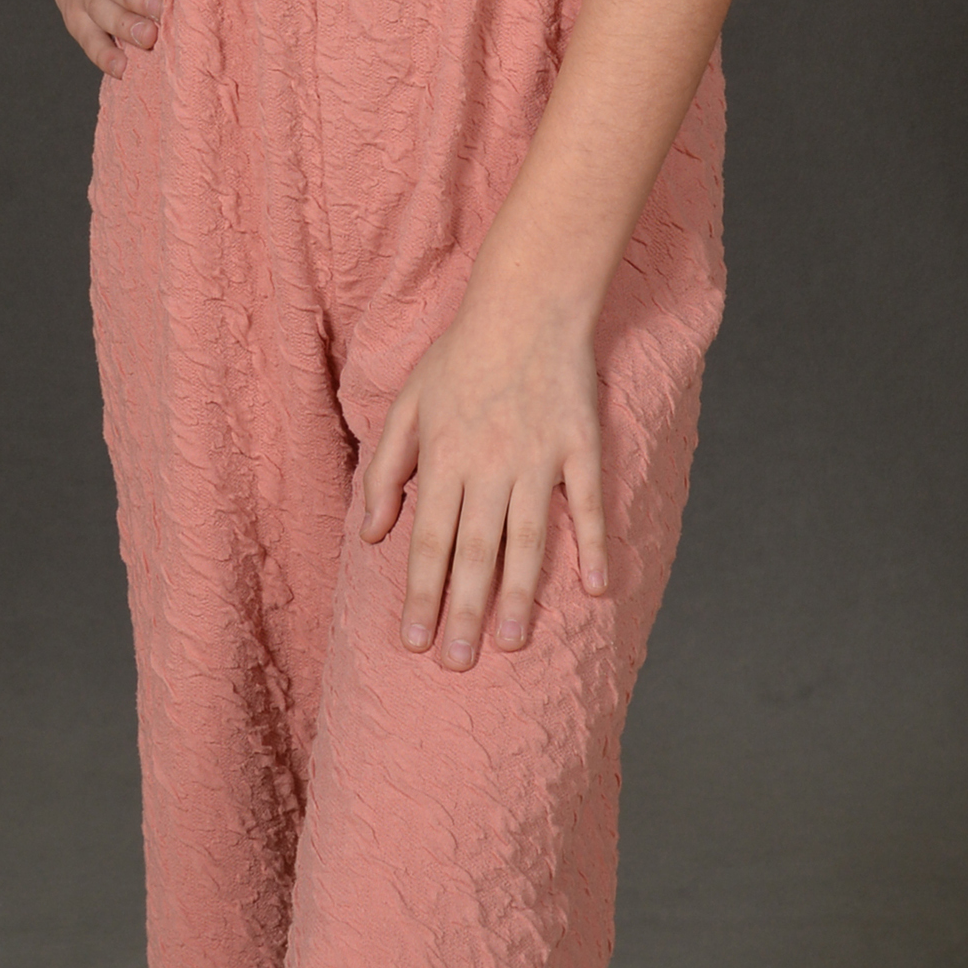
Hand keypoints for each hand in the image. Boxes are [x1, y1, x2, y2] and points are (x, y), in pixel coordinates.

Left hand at [358, 297, 607, 667]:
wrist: (527, 303)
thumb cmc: (460, 355)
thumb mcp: (408, 403)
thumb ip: (385, 468)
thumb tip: (371, 532)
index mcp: (444, 456)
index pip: (428, 539)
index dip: (421, 593)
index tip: (414, 642)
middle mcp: (489, 464)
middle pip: (474, 550)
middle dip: (462, 611)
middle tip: (457, 664)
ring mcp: (538, 457)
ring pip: (527, 538)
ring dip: (519, 595)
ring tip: (510, 643)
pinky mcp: (580, 445)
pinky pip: (587, 504)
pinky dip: (592, 546)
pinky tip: (595, 590)